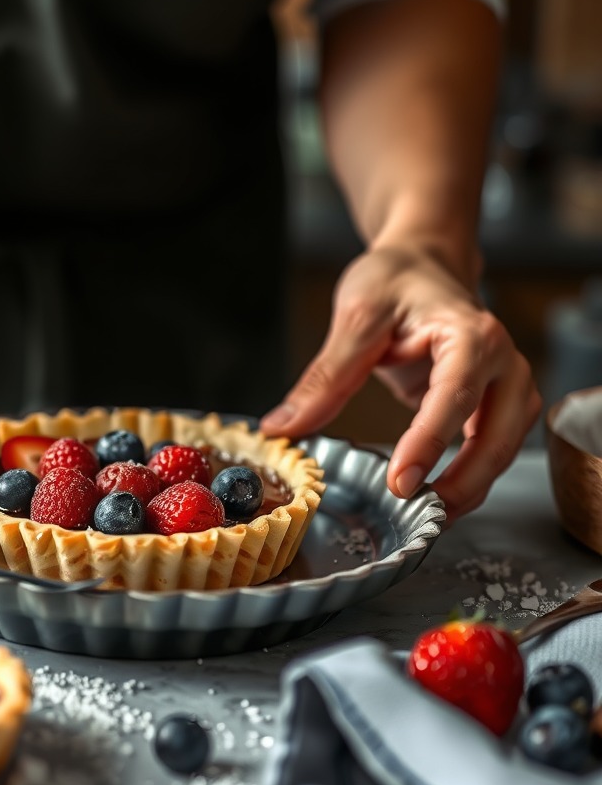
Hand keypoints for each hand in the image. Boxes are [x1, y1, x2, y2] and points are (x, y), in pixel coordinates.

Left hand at [260, 246, 541, 520]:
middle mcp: (501, 361)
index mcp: (470, 335)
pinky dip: (467, 478)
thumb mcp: (355, 317)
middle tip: (416, 513)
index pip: (456, 395)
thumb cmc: (394, 282)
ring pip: (501, 448)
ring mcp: (503, 385)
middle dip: (462, 481)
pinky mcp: (491, 404)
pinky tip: (434, 500)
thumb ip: (325, 377)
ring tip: (426, 518)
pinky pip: (489, 448)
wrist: (422, 266)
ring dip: (470, 488)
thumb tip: (281, 428)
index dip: (430, 442)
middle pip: (496, 435)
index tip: (401, 482)